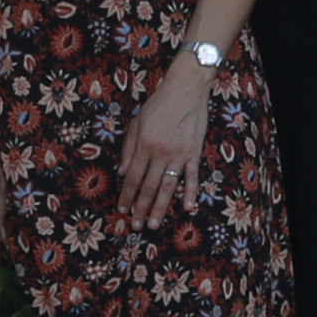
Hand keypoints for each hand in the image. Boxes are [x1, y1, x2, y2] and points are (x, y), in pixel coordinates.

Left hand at [125, 62, 210, 229]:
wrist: (186, 90)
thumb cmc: (158, 104)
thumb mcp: (137, 122)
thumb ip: (128, 148)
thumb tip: (122, 172)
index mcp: (143, 145)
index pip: (133, 177)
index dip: (127, 195)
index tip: (122, 210)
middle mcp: (160, 153)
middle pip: (148, 187)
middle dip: (141, 208)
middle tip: (137, 226)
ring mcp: (179, 154)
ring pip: (168, 186)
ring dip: (161, 207)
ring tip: (155, 224)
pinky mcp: (194, 153)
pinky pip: (192, 176)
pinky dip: (191, 192)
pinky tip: (188, 208)